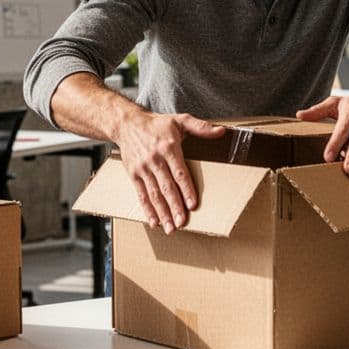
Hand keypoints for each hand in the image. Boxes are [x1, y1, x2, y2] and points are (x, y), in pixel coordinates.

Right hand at [113, 112, 224, 233]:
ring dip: (162, 212)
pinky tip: (154, 222)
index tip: (193, 205)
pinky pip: (141, 195)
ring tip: (170, 228)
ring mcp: (143, 169)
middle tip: (182, 223)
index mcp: (169, 148)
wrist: (127, 124)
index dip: (186, 189)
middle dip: (175, 207)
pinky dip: (147, 210)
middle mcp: (155, 160)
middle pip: (166, 187)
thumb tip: (221, 132)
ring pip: (154, 194)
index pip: (179, 172)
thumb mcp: (180, 120)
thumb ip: (201, 127)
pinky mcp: (134, 175)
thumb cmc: (157, 124)